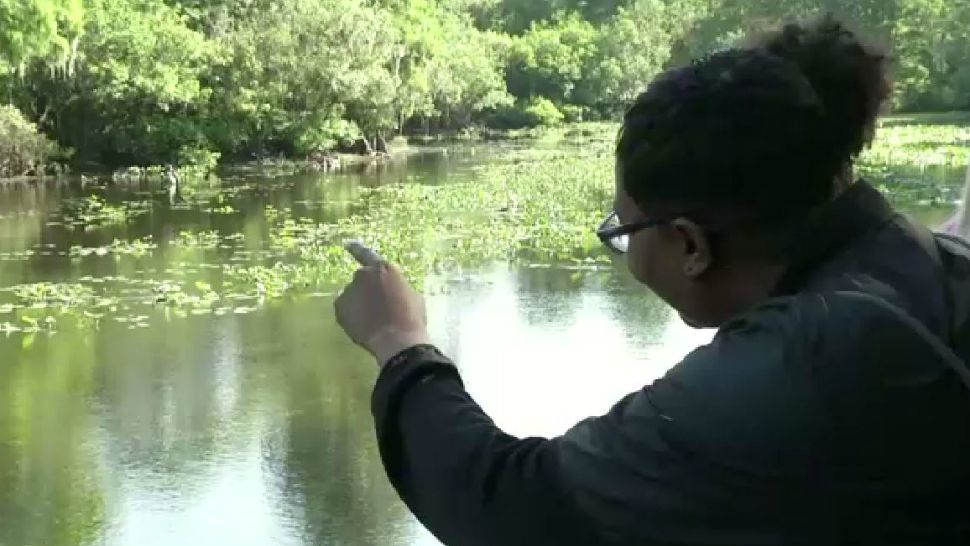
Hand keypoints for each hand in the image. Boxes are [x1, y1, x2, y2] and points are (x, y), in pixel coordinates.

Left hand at [335, 241, 430, 365]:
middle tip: (377, 308)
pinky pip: (345, 310)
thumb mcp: (411, 295)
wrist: (397, 340)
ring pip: (353, 296)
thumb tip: (389, 290)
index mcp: (384, 268)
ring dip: (359, 304)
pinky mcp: (340, 307)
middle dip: (367, 290)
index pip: (366, 254)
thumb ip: (395, 286)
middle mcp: (363, 274)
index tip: (347, 244)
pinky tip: (364, 328)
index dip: (356, 248)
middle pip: (361, 279)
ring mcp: (349, 290)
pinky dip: (351, 316)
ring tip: (372, 322)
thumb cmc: (411, 318)